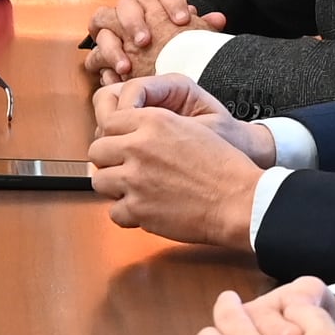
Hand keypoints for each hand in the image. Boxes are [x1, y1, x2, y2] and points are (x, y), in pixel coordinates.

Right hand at [80, 0, 223, 80]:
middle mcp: (133, 13)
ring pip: (102, 18)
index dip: (171, 1)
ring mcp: (114, 32)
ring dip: (112, 42)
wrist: (165, 83)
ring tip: (126, 66)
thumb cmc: (180, 58)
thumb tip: (217, 19)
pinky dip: (104, 65)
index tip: (182, 21)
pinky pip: (93, 55)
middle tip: (145, 41)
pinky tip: (119, 77)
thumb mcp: (193, 44)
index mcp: (158, 6)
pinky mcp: (101, 56)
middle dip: (134, 18)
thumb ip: (203, 30)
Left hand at [88, 79, 273, 247]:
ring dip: (114, 187)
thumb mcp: (190, 128)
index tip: (120, 147)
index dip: (114, 136)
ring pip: (99, 181)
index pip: (109, 122)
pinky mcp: (138, 209)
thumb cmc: (221, 167)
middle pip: (97, 151)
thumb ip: (154, 127)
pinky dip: (127, 213)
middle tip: (124, 169)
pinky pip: (113, 212)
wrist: (237, 200)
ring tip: (134, 190)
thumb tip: (127, 135)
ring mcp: (135, 179)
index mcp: (153, 121)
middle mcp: (139, 147)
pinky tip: (144, 208)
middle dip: (109, 161)